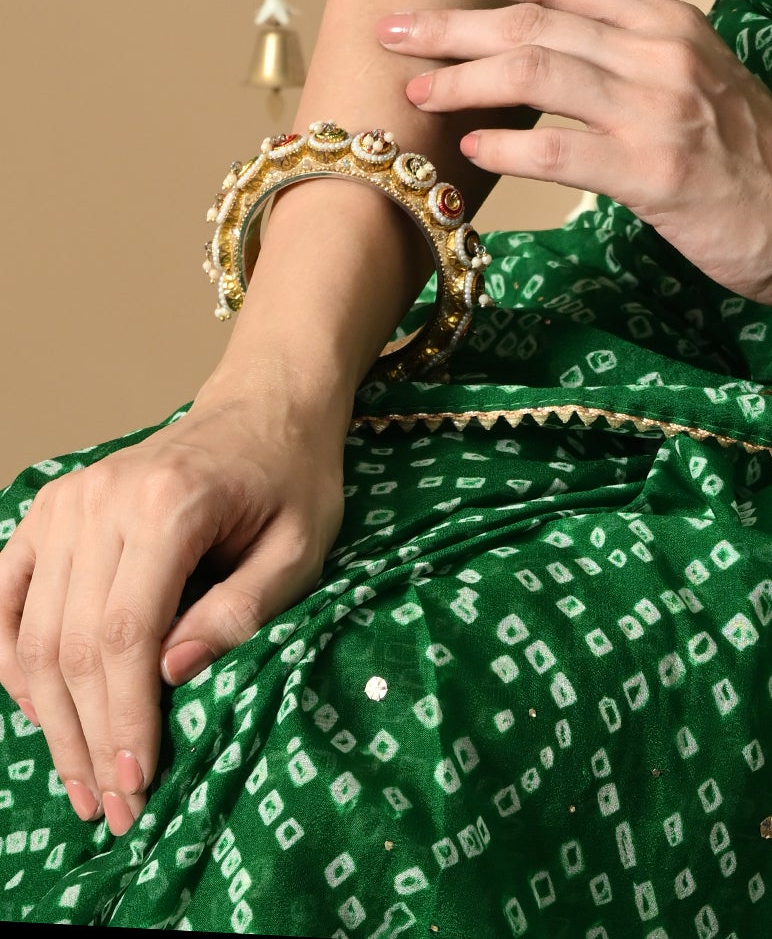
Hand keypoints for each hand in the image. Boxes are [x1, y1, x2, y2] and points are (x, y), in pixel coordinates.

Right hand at [0, 382, 345, 836]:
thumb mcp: (301, 544)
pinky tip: (40, 716)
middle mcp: (104, 499)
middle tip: (116, 808)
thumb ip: (242, 609)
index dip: (125, 719)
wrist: (264, 404)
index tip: (138, 786)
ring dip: (52, 722)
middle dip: (91, 739)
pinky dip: (13, 665)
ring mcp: (68, 502)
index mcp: (169, 504)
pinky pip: (6, 599)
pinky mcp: (50, 511)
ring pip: (34, 635)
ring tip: (85, 784)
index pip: (126, 635)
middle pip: (74, 646)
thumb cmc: (291, 476)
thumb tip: (172, 676)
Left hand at [381, 0, 771, 309]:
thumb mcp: (696, 80)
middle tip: (392, 29)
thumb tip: (548, 48)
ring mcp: (662, 110)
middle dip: (455, 22)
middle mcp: (662, 52)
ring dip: (466, 80)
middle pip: (537, 21)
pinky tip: (471, 155)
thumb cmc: (752, 156)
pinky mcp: (660, 173)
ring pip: (541, 76)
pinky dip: (510, 149)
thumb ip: (629, 57)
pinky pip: (565, 151)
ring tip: (414, 91)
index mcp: (668, 22)